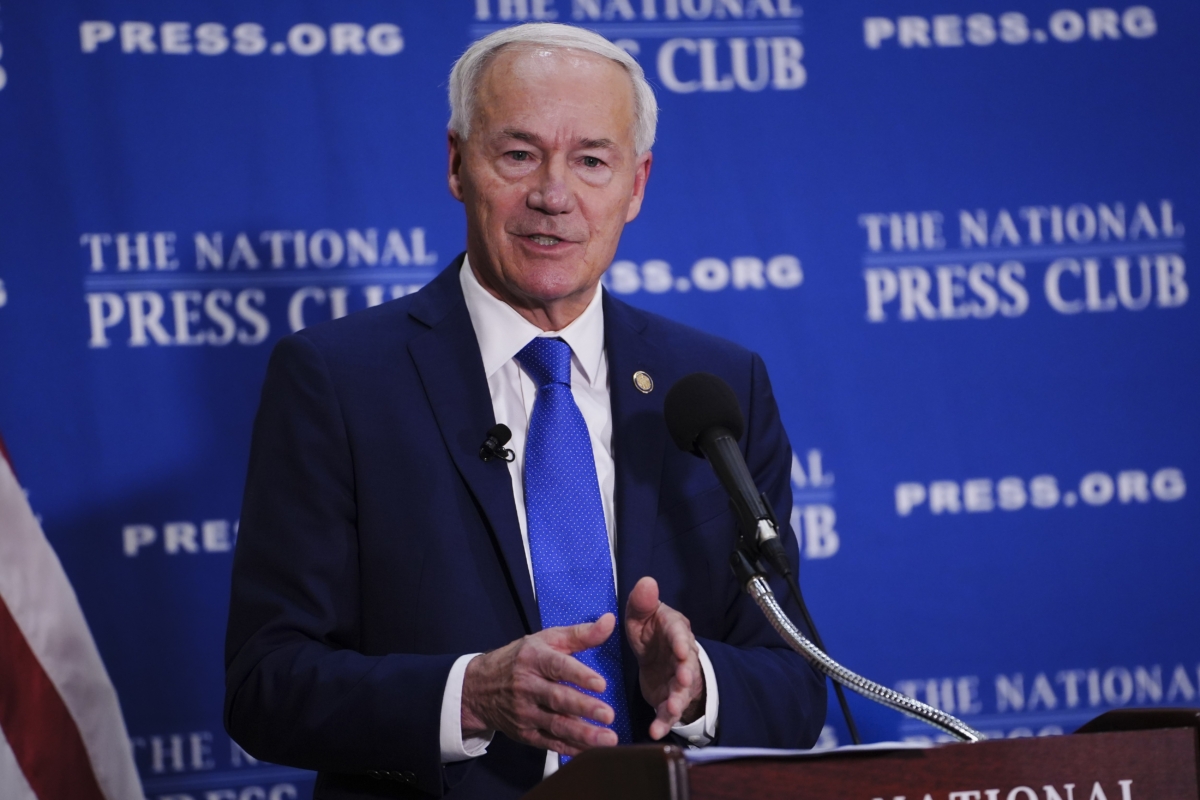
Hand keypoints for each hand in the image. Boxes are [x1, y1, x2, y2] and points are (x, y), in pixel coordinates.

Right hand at [461, 614, 620, 756]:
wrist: (479, 687)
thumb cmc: (520, 659)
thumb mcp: (547, 640)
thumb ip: (580, 634)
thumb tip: (609, 621)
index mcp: (534, 659)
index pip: (558, 666)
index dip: (579, 675)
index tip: (601, 684)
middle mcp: (528, 686)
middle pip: (558, 698)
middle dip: (584, 708)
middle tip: (608, 714)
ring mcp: (525, 712)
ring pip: (555, 724)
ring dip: (582, 734)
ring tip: (607, 739)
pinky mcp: (525, 733)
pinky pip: (550, 742)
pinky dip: (570, 748)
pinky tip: (590, 751)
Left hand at [625, 577, 704, 739]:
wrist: (657, 657)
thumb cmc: (650, 632)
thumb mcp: (641, 615)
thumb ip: (642, 602)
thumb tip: (647, 581)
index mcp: (675, 632)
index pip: (680, 634)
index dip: (681, 642)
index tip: (682, 650)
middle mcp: (682, 657)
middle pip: (687, 665)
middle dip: (686, 673)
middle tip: (682, 679)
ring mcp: (678, 680)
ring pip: (681, 691)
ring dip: (677, 700)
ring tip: (671, 708)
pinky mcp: (669, 699)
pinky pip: (667, 713)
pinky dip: (662, 722)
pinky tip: (655, 732)